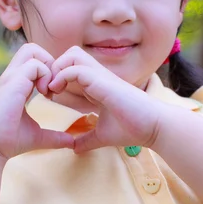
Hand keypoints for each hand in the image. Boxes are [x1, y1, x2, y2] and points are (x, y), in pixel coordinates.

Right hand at [0, 44, 73, 159]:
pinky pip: (34, 65)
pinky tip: (45, 94)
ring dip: (48, 67)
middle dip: (48, 62)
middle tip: (53, 86)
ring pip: (32, 50)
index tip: (53, 93)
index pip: (32, 62)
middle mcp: (12, 77)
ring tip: (49, 91)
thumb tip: (71, 141)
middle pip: (31, 48)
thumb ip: (54, 135)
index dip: (48, 71)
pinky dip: (45, 75)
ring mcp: (11, 77)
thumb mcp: (37, 135)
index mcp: (16, 84)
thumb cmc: (8, 141)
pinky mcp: (13, 82)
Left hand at [48, 46, 163, 153]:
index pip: (71, 69)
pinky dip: (63, 76)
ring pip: (72, 55)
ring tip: (52, 90)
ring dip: (57, 69)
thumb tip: (74, 149)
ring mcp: (101, 76)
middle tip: (48, 89)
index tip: (49, 96)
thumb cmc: (133, 128)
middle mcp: (98, 76)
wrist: (154, 127)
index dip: (57, 78)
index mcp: (97, 86)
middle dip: (54, 68)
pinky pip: (76, 68)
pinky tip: (57, 92)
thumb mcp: (102, 136)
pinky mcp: (103, 81)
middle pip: (71, 54)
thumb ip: (87, 140)